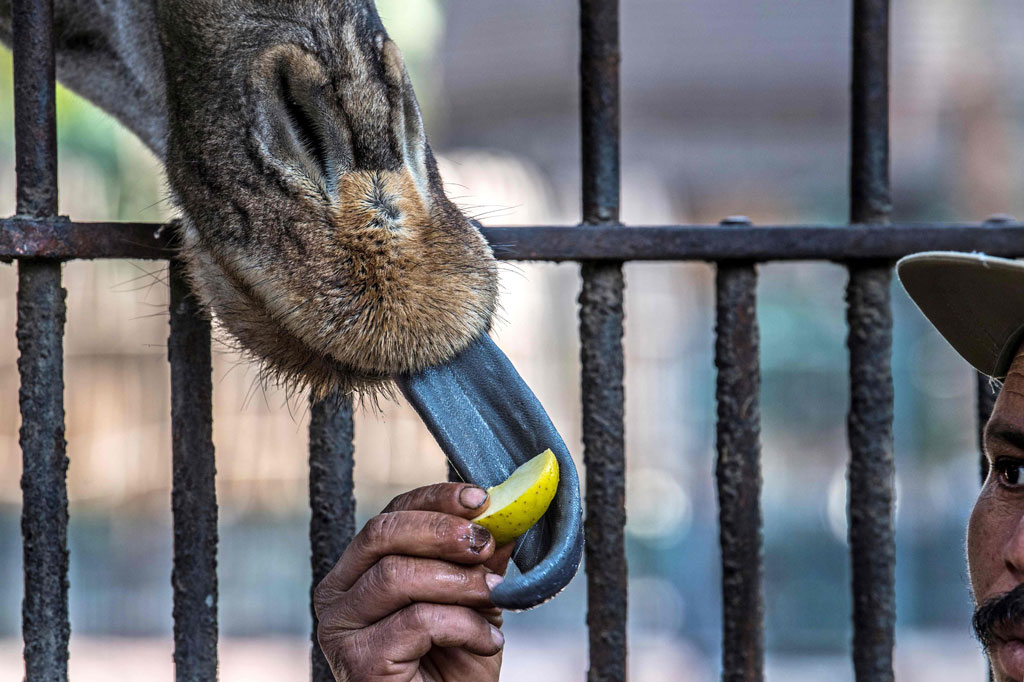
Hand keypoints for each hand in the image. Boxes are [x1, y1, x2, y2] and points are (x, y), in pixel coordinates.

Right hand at [314, 482, 514, 681]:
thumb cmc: (453, 665)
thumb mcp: (473, 601)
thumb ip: (479, 560)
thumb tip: (504, 514)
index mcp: (360, 568)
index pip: (391, 515)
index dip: (435, 500)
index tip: (480, 499)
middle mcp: (338, 592)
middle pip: (383, 534)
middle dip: (442, 531)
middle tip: (484, 544)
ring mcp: (340, 627)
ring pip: (397, 575)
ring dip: (459, 582)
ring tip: (494, 597)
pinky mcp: (357, 661)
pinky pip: (416, 621)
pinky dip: (464, 626)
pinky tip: (488, 642)